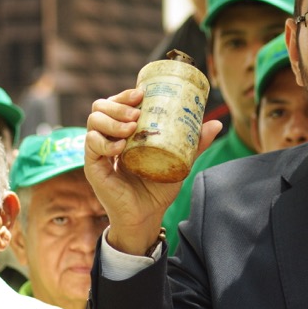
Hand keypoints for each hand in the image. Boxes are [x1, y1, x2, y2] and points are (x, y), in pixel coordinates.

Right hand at [84, 88, 221, 254]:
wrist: (148, 215)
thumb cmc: (159, 186)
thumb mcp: (179, 160)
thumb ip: (194, 143)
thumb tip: (217, 124)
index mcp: (125, 131)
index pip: (117, 103)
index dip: (125, 95)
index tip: (142, 92)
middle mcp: (109, 137)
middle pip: (101, 107)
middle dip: (117, 104)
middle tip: (137, 112)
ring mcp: (99, 151)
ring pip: (93, 121)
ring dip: (111, 120)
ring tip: (130, 128)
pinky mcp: (94, 167)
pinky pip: (90, 146)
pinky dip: (103, 142)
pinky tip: (120, 146)